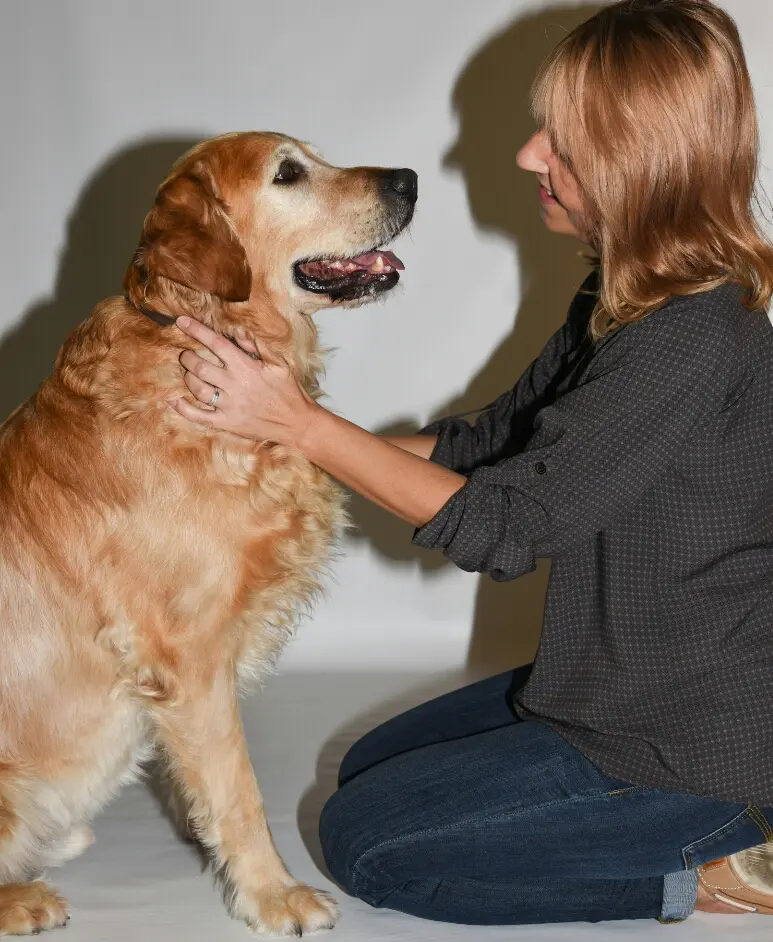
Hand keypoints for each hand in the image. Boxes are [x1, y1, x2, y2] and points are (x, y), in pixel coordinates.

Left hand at [169, 316, 318, 445]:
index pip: (216, 344)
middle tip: (186, 354)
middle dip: (188, 357)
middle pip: (200, 366)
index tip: (181, 321)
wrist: (297, 423)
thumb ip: (257, 346)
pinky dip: (183, 408)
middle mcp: (234, 385)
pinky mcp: (227, 423)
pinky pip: (199, 416)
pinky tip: (174, 399)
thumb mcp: (279, 364)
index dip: (197, 330)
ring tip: (188, 372)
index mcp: (246, 367)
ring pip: (197, 389)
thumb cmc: (289, 391)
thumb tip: (237, 331)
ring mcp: (229, 406)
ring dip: (187, 377)